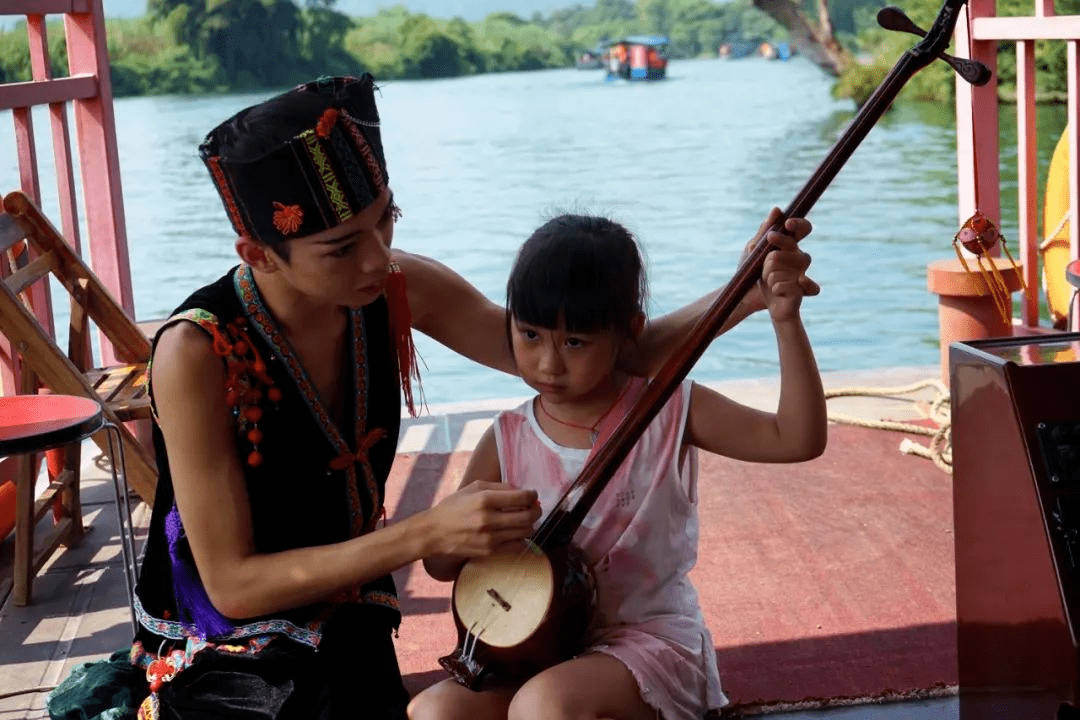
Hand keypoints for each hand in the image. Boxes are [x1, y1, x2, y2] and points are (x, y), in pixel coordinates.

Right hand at [425, 482, 540, 557]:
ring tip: (525, 519)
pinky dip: (518, 536)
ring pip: (525, 532)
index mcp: (485, 499)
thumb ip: (499, 487)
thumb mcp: (473, 488)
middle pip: (528, 516)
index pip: (521, 497)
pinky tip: (513, 530)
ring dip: (530, 524)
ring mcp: (489, 538)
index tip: (533, 495)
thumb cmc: (453, 507)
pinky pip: (515, 543)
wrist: (434, 533)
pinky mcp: (489, 551)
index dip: (532, 495)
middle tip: (535, 508)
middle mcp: (488, 519)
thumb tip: (522, 490)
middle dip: (536, 511)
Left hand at [739, 208, 818, 317]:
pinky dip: (782, 287)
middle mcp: (798, 258)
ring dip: (774, 271)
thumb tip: (776, 209)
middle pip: (797, 248)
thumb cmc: (751, 273)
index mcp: (789, 246)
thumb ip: (764, 231)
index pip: (802, 229)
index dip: (799, 224)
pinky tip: (776, 289)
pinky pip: (800, 286)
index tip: (787, 224)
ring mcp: (801, 274)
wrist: (748, 300)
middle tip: (768, 254)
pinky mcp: (801, 291)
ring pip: (797, 265)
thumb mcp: (752, 251)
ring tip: (765, 278)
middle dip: (782, 247)